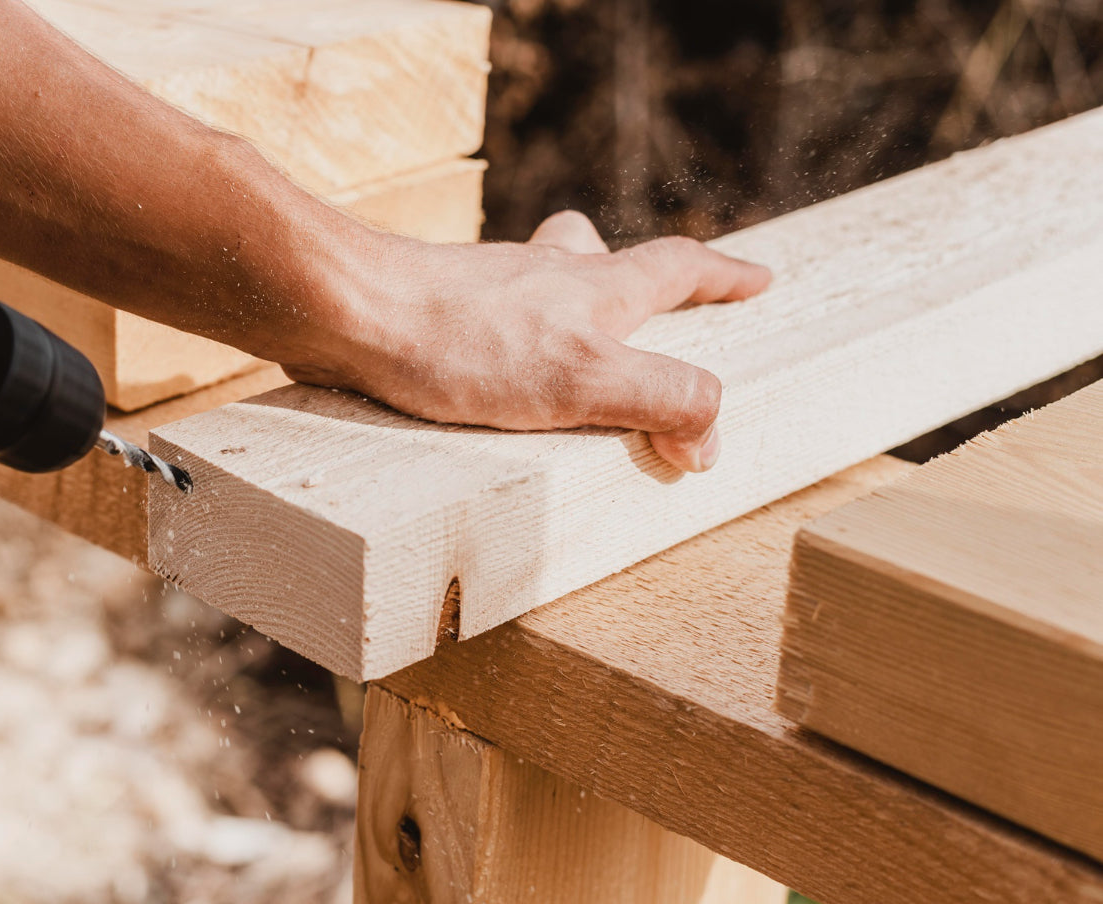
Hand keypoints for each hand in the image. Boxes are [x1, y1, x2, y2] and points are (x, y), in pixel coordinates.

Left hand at [282, 211, 769, 472]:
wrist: (349, 315)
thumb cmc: (463, 342)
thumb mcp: (585, 378)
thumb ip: (662, 401)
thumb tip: (709, 439)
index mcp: (594, 288)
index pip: (677, 267)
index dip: (723, 277)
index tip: (758, 280)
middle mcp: (546, 278)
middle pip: (609, 260)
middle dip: (647, 280)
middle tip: (667, 300)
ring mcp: (490, 293)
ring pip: (547, 286)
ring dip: (573, 306)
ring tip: (578, 354)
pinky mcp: (440, 319)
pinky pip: (493, 326)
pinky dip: (510, 344)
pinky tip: (491, 386)